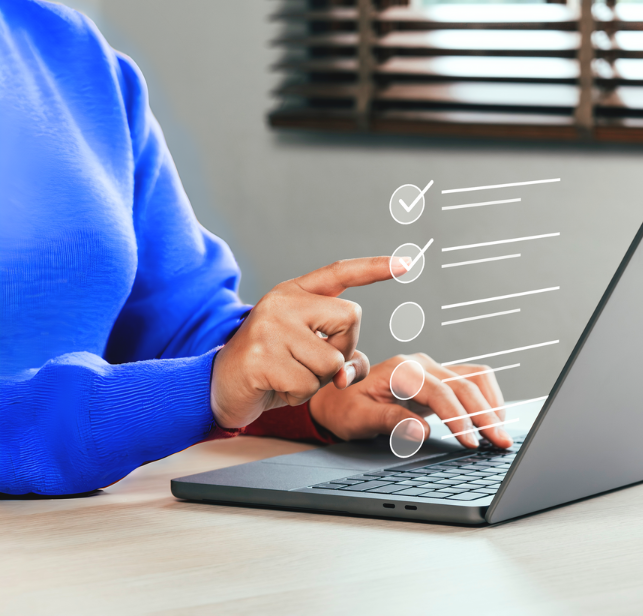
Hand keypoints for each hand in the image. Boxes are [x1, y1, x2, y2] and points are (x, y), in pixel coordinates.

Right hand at [210, 256, 406, 428]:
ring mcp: (269, 327)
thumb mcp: (311, 354)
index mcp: (295, 292)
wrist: (219, 386)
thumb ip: (342, 355)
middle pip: (351, 319)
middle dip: (343, 348)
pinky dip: (299, 396)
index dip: (374, 268)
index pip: (340, 272)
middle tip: (312, 361)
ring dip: (318, 381)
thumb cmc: (273, 367)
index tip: (407, 263)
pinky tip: (277, 387)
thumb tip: (349, 373)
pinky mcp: (260, 357)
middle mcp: (282, 302)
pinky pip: (308, 385)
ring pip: (332, 360)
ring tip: (290, 375)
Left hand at [309, 354, 510, 448]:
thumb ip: (390, 422)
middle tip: (500, 442)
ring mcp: (433, 369)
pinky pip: (472, 382)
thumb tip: (421, 431)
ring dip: (492, 404)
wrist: (336, 397)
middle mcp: (421, 365)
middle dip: (486, 415)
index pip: (442, 393)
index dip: (459, 419)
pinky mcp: (439, 379)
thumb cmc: (343, 408)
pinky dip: (487, 399)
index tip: (471, 442)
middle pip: (465, 385)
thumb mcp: (358, 418)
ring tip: (501, 432)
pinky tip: (491, 420)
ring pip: (476, 378)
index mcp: (402, 370)